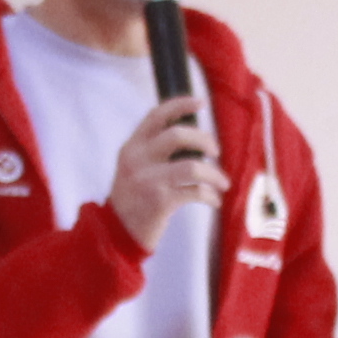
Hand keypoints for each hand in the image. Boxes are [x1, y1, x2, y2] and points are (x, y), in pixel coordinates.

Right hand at [108, 93, 225, 250]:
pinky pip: (195, 192)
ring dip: (214, 174)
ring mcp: (148, 180)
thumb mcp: (133, 169)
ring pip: (192, 166)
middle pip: (177, 135)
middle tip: (215, 152)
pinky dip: (210, 196)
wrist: (115, 235)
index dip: (180, 104)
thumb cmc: (132, 201)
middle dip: (204, 140)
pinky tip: (214, 201)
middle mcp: (137, 160)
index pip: (155, 116)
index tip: (200, 102)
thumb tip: (193, 139)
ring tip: (222, 183)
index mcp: (131, 148)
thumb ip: (153, 152)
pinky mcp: (160, 201)